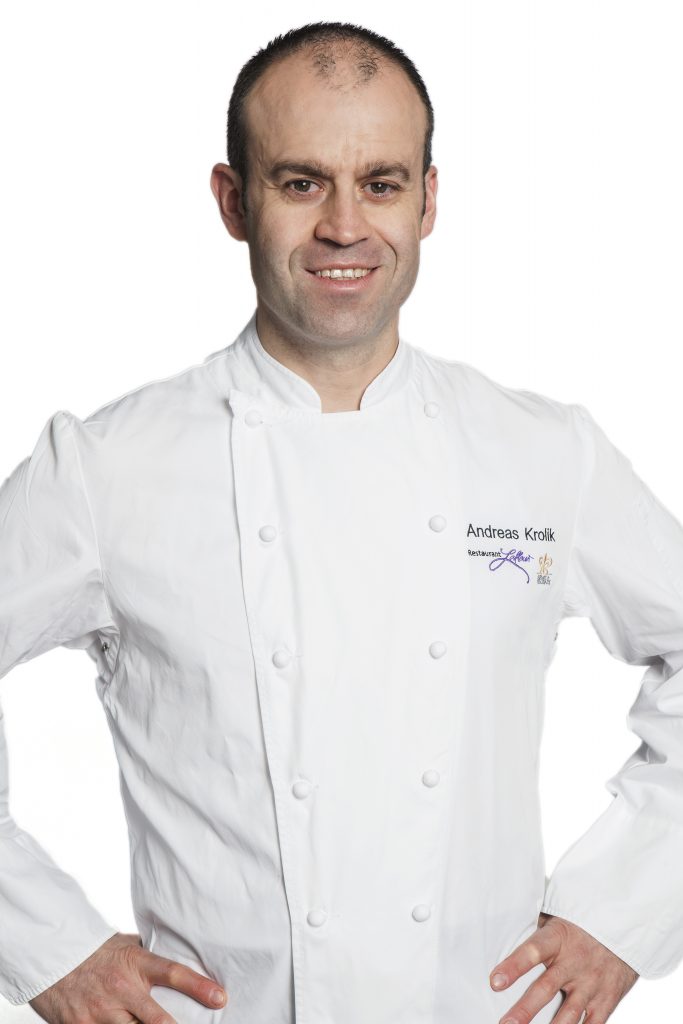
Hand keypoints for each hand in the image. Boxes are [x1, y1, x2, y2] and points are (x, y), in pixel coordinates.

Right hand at [28, 931, 227, 1023]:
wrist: (52, 958)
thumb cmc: (94, 951)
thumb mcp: (124, 944)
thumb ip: (147, 954)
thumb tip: (175, 949)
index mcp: (136, 963)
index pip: (174, 973)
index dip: (199, 986)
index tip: (220, 998)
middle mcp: (122, 989)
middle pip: (158, 1019)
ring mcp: (102, 1012)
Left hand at [489, 911, 638, 1023]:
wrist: (625, 928)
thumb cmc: (581, 923)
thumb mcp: (558, 916)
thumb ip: (535, 927)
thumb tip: (504, 924)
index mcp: (558, 938)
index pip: (533, 951)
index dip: (514, 966)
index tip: (495, 981)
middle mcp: (574, 962)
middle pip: (546, 988)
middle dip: (525, 1009)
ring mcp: (592, 984)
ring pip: (568, 1013)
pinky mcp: (606, 1000)